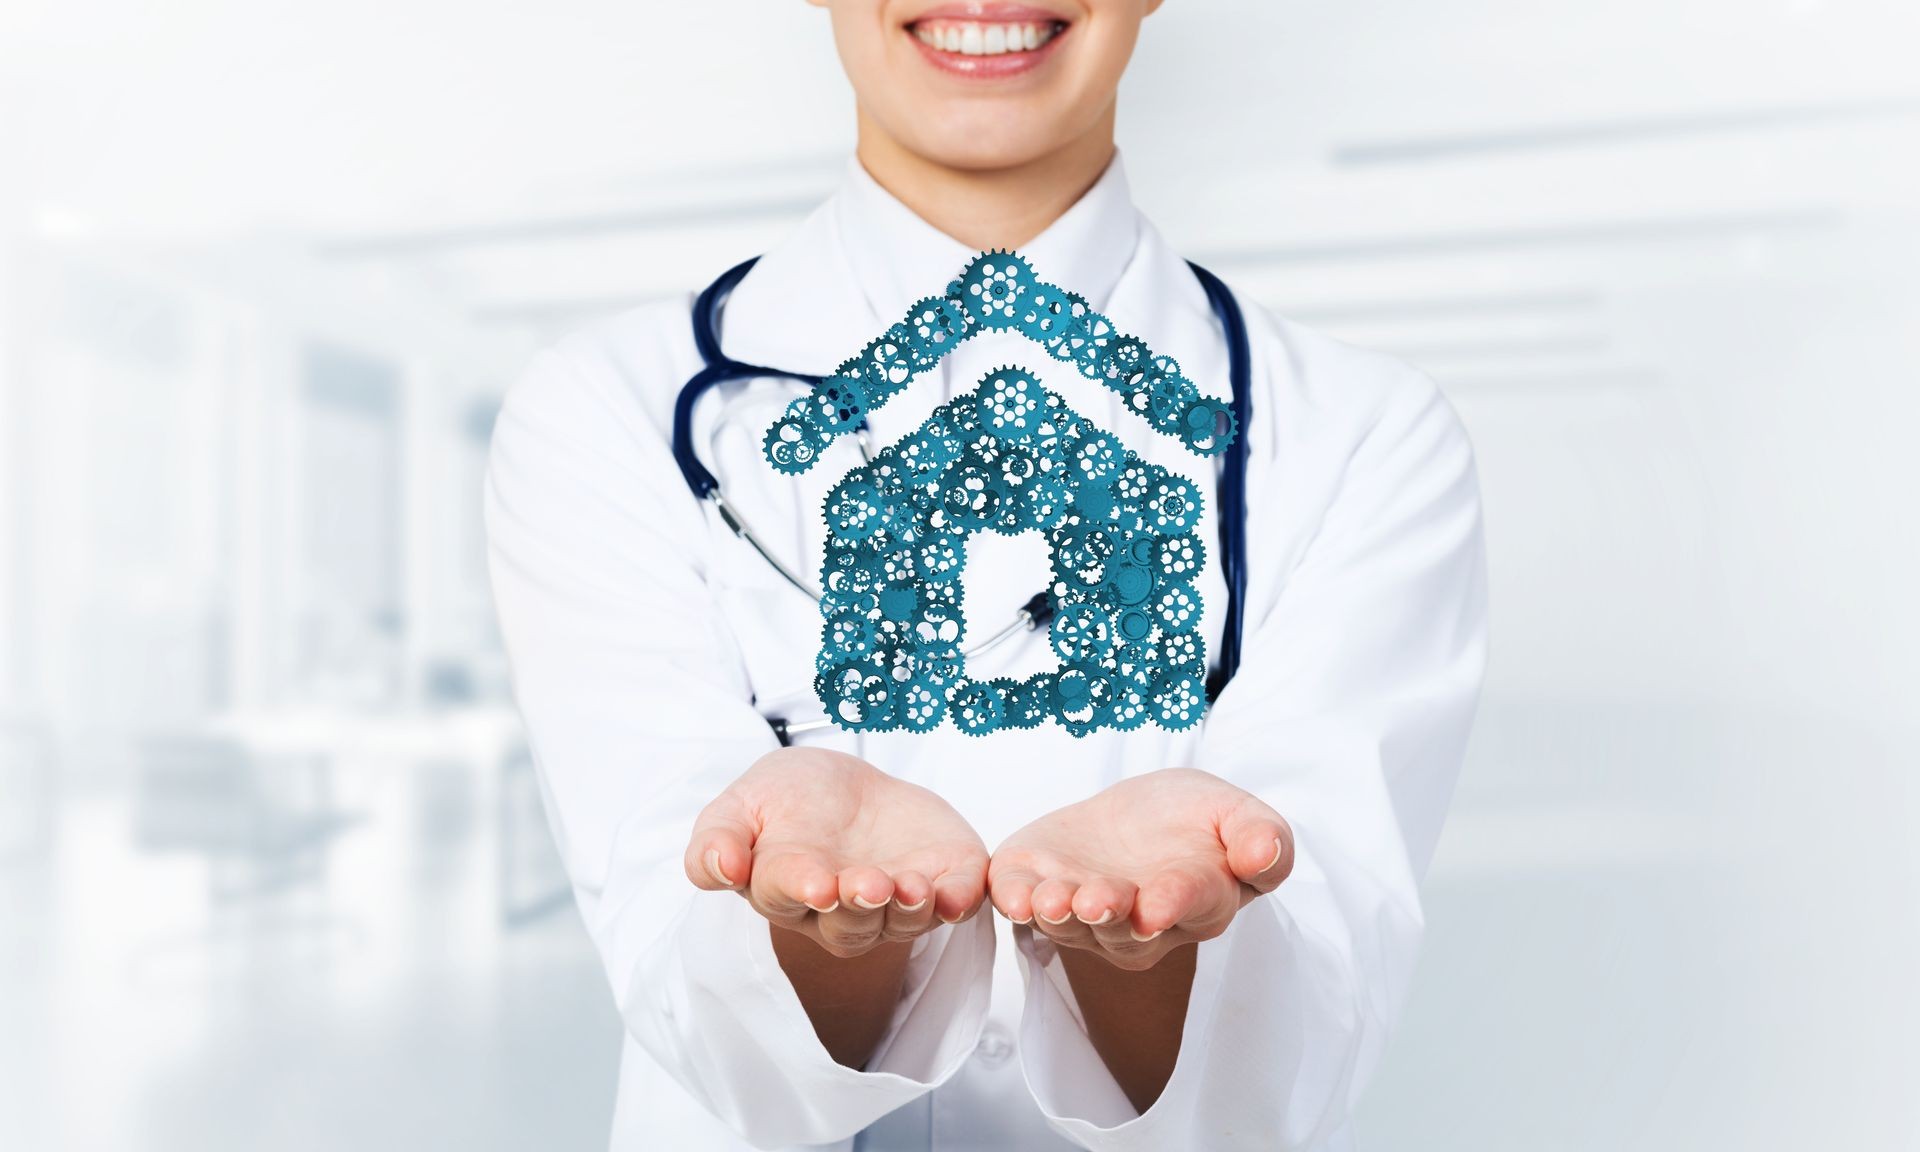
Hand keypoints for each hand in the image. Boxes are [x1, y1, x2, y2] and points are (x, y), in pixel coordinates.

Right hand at [684, 747, 990, 958]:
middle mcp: (840, 911)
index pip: (791, 895)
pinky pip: (953, 904)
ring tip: (914, 886)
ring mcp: (893, 903)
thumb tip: (720, 870)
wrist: (845, 786)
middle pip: (850, 923)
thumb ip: (718, 838)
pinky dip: (959, 901)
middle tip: (870, 883)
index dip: (803, 890)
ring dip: (910, 909)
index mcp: (786, 889)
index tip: (817, 884)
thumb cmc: (786, 799)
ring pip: (901, 923)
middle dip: (861, 904)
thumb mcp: (741, 805)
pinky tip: (959, 894)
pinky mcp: (941, 883)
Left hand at [988, 767, 1292, 970]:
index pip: (1188, 903)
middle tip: (1098, 900)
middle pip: (1122, 926)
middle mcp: (1136, 923)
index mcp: (1196, 901)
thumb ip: (1261, 835)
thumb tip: (1264, 854)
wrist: (1135, 815)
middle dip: (1108, 912)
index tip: (1158, 906)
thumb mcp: (1236, 814)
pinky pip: (1023, 904)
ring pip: (1071, 923)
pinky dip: (1014, 901)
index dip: (1173, 903)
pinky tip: (1012, 897)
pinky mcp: (1036, 888)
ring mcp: (1082, 912)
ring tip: (1052, 899)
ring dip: (1059, 912)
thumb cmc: (1193, 820)